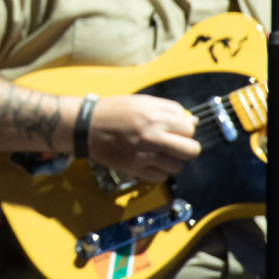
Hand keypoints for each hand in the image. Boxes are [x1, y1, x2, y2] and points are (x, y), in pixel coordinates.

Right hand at [86, 94, 201, 181]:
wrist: (87, 126)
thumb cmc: (113, 111)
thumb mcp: (141, 102)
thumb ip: (168, 109)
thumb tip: (192, 121)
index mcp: (154, 116)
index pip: (189, 128)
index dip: (185, 129)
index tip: (177, 130)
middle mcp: (152, 136)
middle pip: (191, 150)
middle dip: (188, 148)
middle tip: (178, 145)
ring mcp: (144, 155)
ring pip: (177, 166)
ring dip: (172, 160)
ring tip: (161, 153)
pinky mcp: (136, 169)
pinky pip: (162, 177)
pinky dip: (160, 171)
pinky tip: (151, 162)